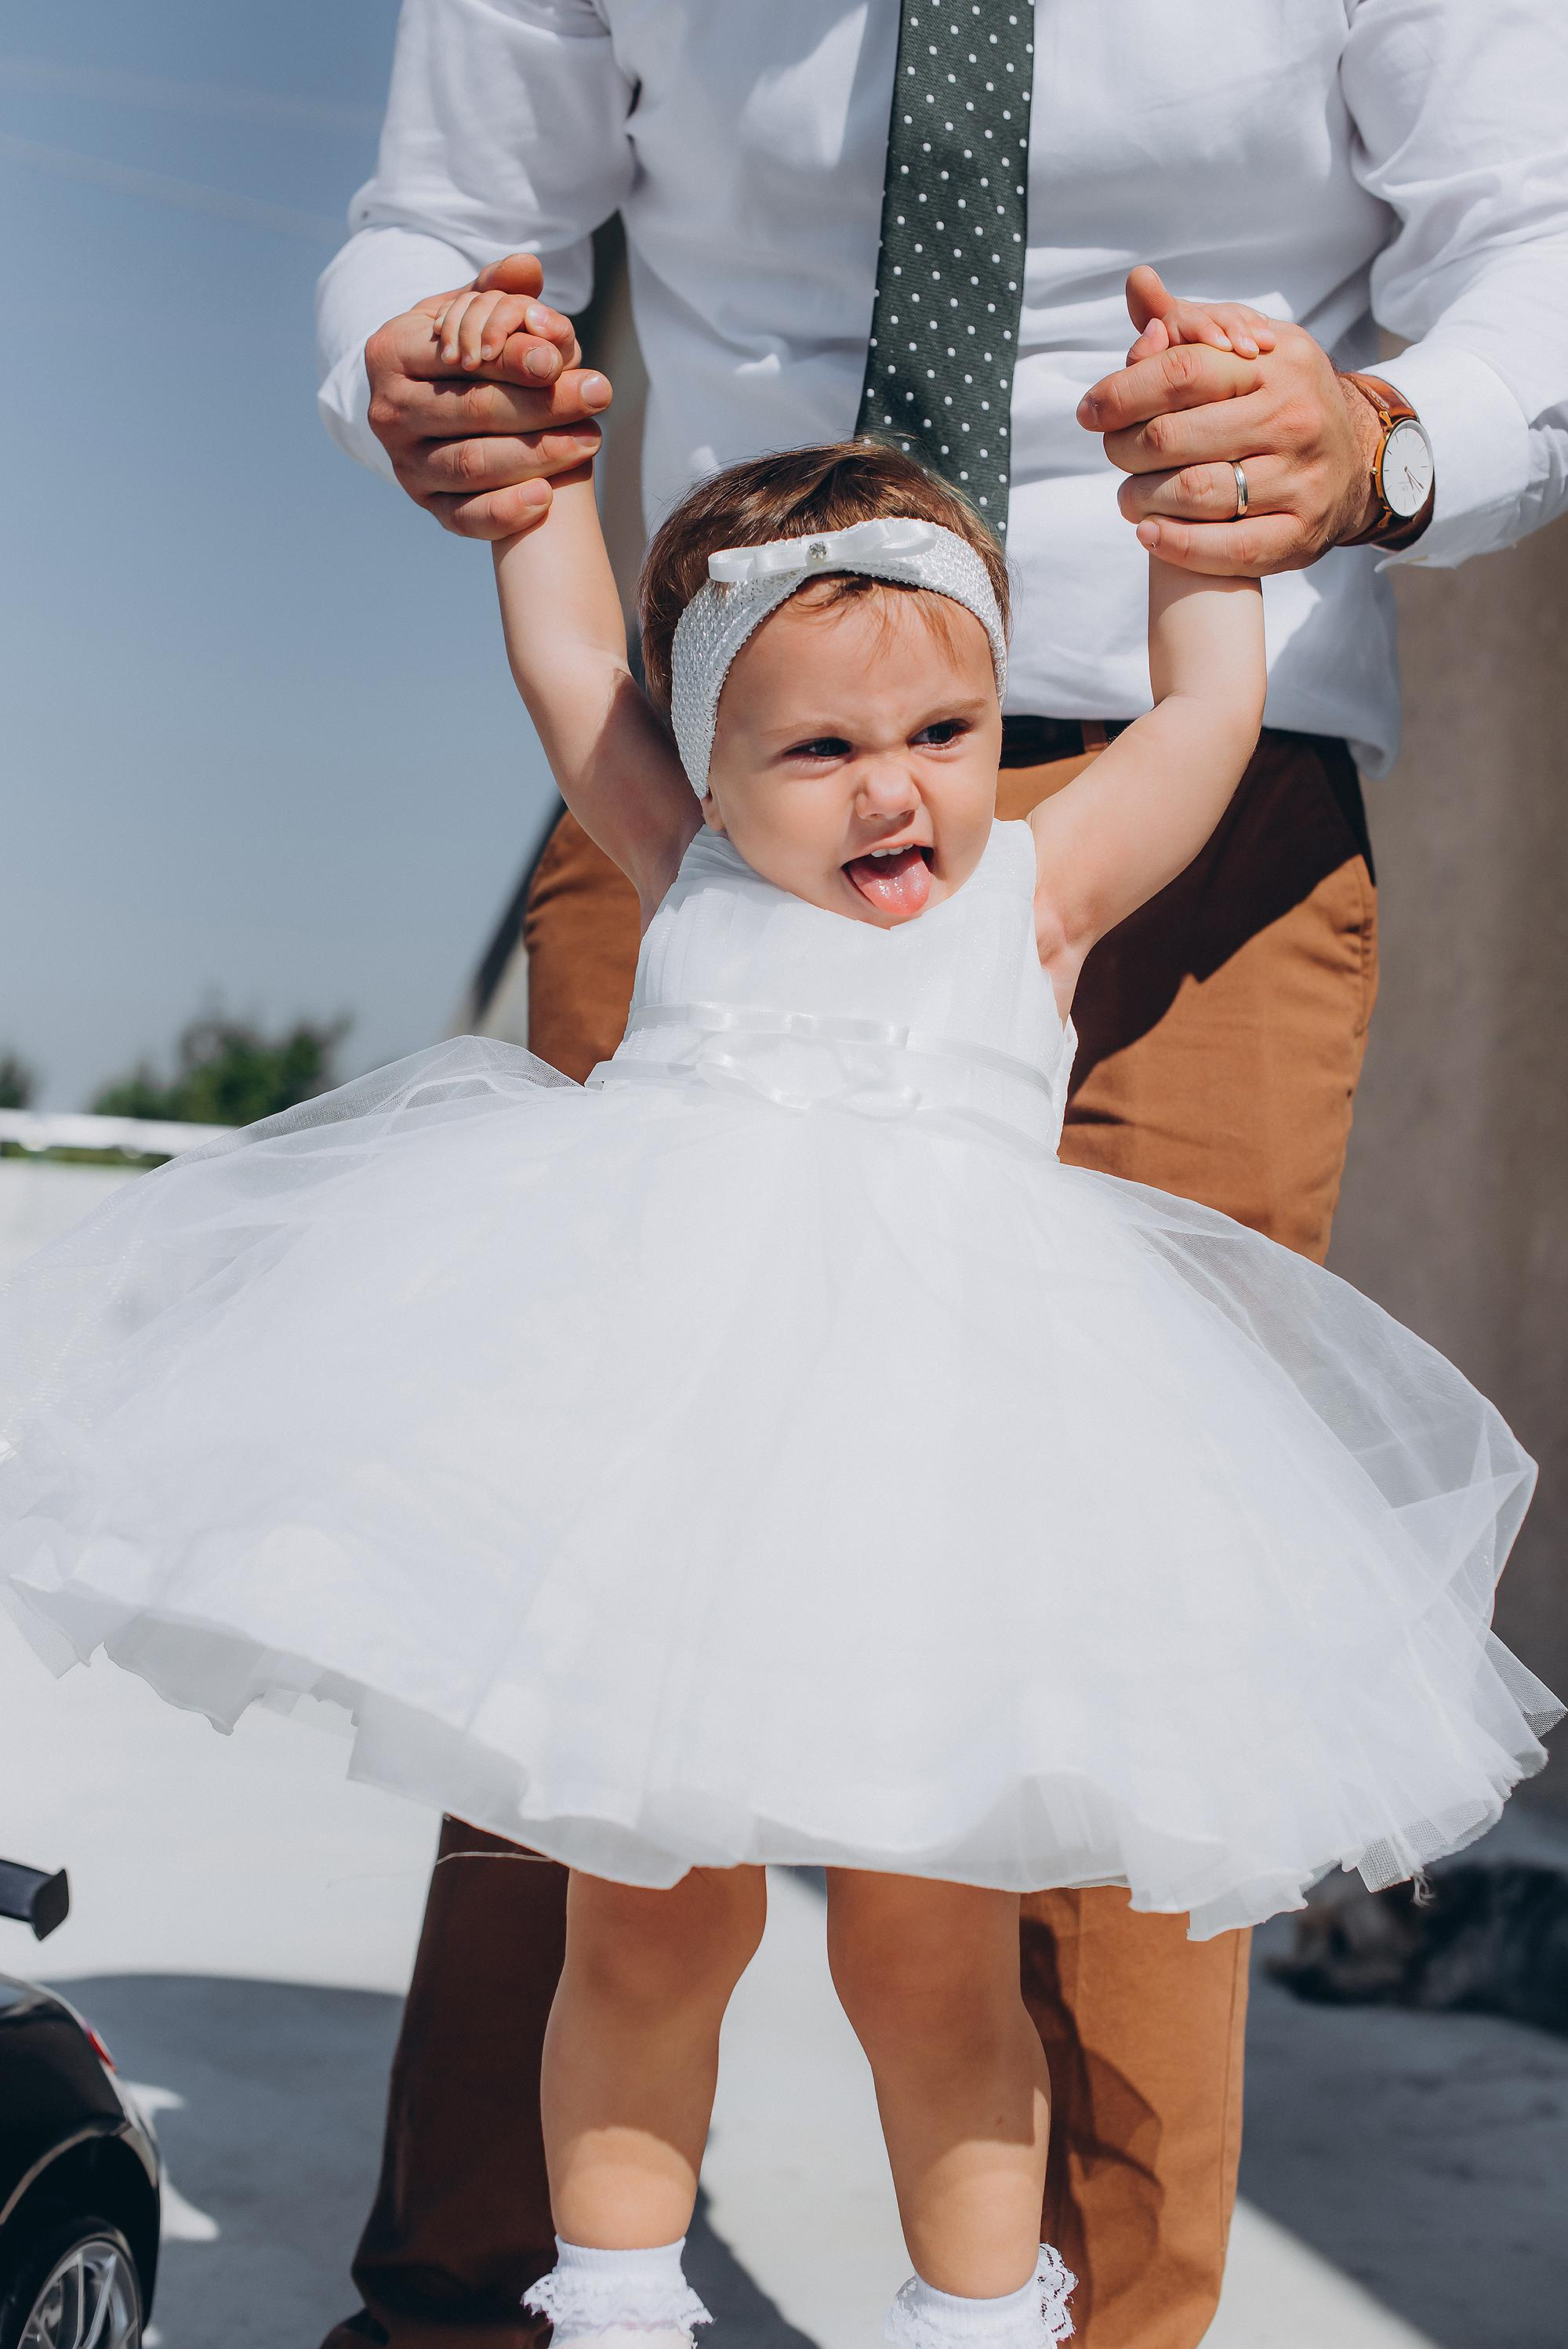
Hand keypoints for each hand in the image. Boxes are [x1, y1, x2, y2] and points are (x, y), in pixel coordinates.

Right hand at [365, 252, 612, 539]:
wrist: (437, 401)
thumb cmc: (463, 349)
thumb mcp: (474, 309)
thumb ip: (501, 290)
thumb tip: (528, 268)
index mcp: (391, 351)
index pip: (459, 358)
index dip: (512, 358)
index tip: (561, 358)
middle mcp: (388, 412)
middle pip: (473, 411)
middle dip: (542, 404)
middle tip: (599, 393)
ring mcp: (405, 466)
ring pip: (473, 465)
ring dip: (538, 454)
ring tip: (591, 438)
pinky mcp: (428, 507)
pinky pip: (466, 518)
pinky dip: (505, 512)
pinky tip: (545, 497)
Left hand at [1077, 267, 1381, 574]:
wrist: (1357, 462)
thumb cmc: (1281, 399)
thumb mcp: (1248, 348)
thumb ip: (1188, 324)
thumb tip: (1138, 284)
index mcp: (1276, 365)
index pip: (1181, 371)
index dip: (1122, 392)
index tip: (1089, 411)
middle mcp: (1292, 419)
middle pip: (1174, 436)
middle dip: (1124, 448)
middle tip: (1114, 454)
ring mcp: (1300, 480)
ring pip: (1193, 493)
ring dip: (1141, 498)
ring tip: (1129, 495)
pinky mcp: (1300, 534)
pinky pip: (1228, 549)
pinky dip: (1176, 544)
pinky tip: (1147, 532)